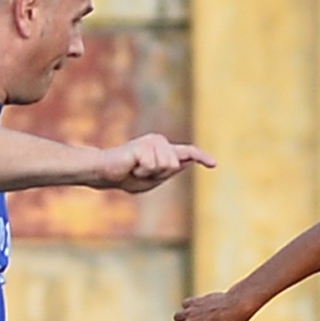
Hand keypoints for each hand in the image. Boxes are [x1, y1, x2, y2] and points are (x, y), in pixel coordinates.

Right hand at [95, 133, 215, 192]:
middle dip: (159, 175)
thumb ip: (169, 171)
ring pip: (166, 165)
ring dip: (150, 173)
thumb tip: (186, 161)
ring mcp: (152, 142)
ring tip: (137, 168)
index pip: (187, 153)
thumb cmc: (127, 177)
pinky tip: (132, 165)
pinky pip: (152, 165)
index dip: (201, 158)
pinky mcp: (144, 145)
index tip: (213, 164)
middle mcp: (160, 143)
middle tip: (141, 172)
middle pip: (175, 165)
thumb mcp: (153, 179)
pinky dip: (141, 171)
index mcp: (164, 152)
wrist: (105, 173)